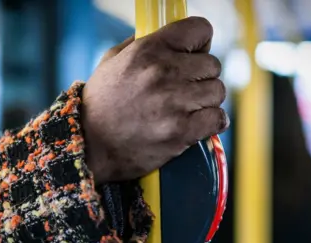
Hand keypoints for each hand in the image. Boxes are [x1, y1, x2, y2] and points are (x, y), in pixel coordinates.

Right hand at [82, 17, 228, 183]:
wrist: (91, 145)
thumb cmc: (101, 104)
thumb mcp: (112, 61)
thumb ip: (141, 44)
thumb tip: (169, 37)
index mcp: (149, 50)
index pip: (200, 30)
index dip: (200, 42)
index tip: (194, 55)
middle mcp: (164, 72)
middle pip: (213, 64)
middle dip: (202, 76)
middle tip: (188, 88)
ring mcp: (174, 102)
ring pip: (217, 91)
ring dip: (208, 100)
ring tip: (190, 108)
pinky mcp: (181, 131)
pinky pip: (219, 118)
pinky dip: (215, 122)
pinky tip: (203, 123)